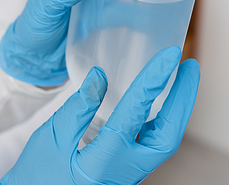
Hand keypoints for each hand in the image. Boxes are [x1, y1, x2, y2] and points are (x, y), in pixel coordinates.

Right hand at [0, 47, 199, 184]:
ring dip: (175, 110)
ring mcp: (128, 174)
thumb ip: (77, 109)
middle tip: (190, 67)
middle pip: (167, 137)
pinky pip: (150, 145)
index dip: (153, 82)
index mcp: (103, 161)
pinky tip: (156, 104)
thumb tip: (100, 76)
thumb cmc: (38, 174)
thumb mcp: (51, 138)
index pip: (134, 114)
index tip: (169, 56)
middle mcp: (124, 171)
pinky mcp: (125, 171)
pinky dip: (159, 120)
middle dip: (183, 99)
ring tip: (180, 79)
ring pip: (163, 142)